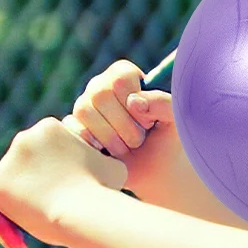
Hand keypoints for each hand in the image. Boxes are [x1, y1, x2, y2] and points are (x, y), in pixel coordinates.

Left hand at [0, 116, 127, 245]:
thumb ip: (98, 158)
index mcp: (49, 127)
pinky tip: (27, 216)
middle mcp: (23, 138)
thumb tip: (100, 160)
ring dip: (21, 189)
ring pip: (11, 177)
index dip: (55, 164)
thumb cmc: (102, 189)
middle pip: (25, 157)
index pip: (46, 144)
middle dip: (33, 173)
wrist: (83, 212)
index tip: (64, 180)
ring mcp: (7, 162)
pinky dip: (9, 207)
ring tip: (41, 209)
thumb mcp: (110, 164)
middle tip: (49, 195)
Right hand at [66, 60, 185, 202]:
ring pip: (85, 111)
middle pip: (101, 94)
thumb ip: (163, 104)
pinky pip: (72, 128)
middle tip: (139, 139)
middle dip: (125, 124)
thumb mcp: (175, 119)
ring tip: (125, 148)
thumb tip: (134, 102)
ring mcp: (84, 108)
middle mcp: (100, 87)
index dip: (137, 102)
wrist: (153, 170)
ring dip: (110, 137)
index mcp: (124, 76)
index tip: (150, 121)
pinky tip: (106, 153)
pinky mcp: (74, 129)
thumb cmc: (166, 139)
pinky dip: (92, 144)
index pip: (121, 77)